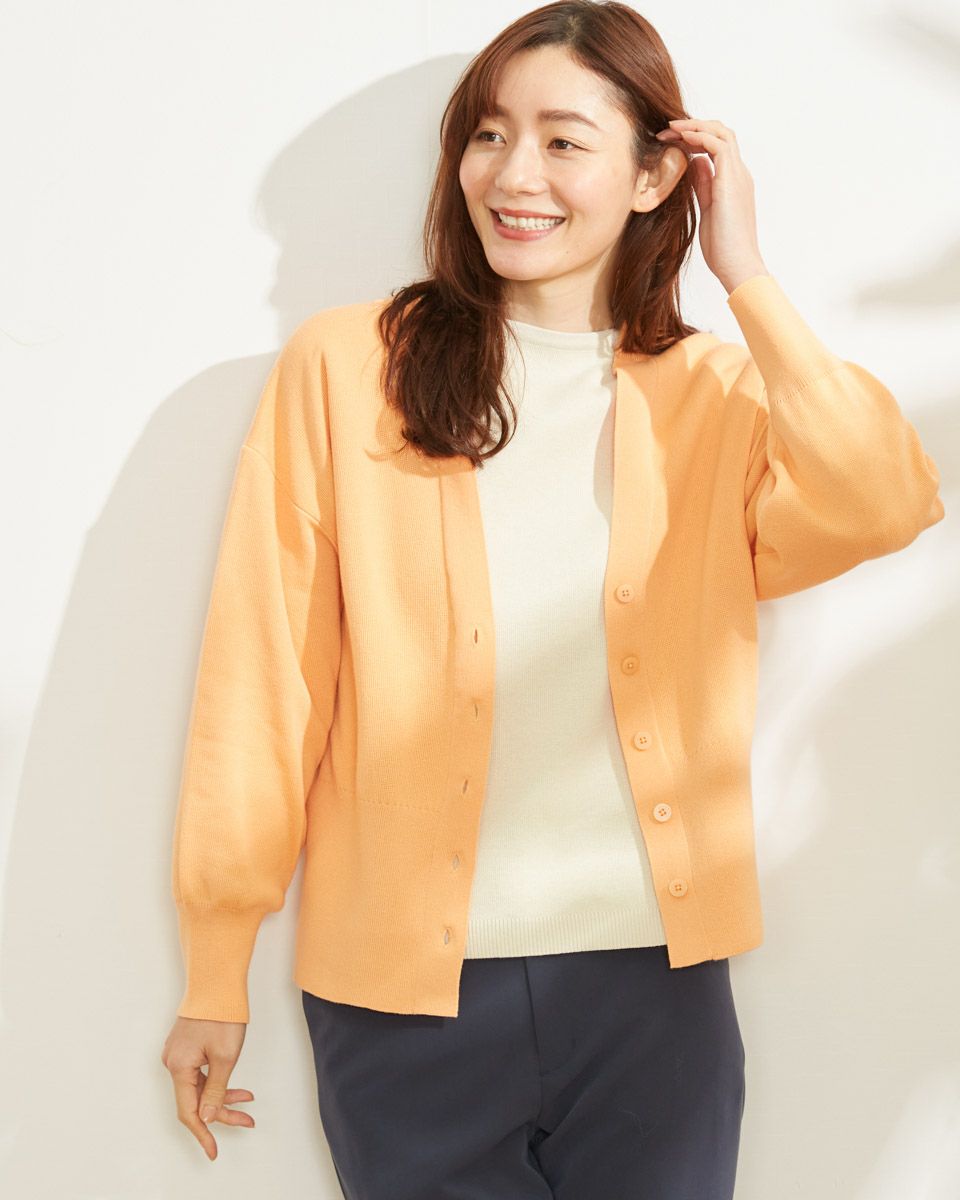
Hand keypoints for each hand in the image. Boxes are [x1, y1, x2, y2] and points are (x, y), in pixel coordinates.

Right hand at [161, 1016, 252, 1160]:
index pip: (189, 1111)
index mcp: (179, 1067)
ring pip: (199, 1086)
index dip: (203, 1133)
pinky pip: (199, 1073)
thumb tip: (207, 1116)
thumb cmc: (222, 1014)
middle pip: (196, 1099)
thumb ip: (216, 1090)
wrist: (218, 982)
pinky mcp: (186, 1046)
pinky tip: (235, 1085)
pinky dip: (217, 1081)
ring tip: (247, 1099)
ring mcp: (178, 1054)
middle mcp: (173, 1062)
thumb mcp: (225, 1057)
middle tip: (246, 1121)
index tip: (213, 1150)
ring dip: (222, 1095)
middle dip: (221, 1113)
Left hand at [655, 118, 767, 293]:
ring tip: (670, 129)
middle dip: (693, 127)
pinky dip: (699, 136)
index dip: (695, 138)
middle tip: (667, 130)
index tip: (671, 142)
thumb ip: (702, 185)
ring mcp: (738, 175)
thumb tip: (693, 164)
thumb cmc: (723, 247)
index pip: (717, 147)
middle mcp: (739, 174)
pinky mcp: (732, 181)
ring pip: (721, 133)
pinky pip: (718, 145)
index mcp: (733, 182)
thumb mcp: (707, 210)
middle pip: (721, 133)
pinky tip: (680, 139)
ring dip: (694, 127)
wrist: (737, 265)